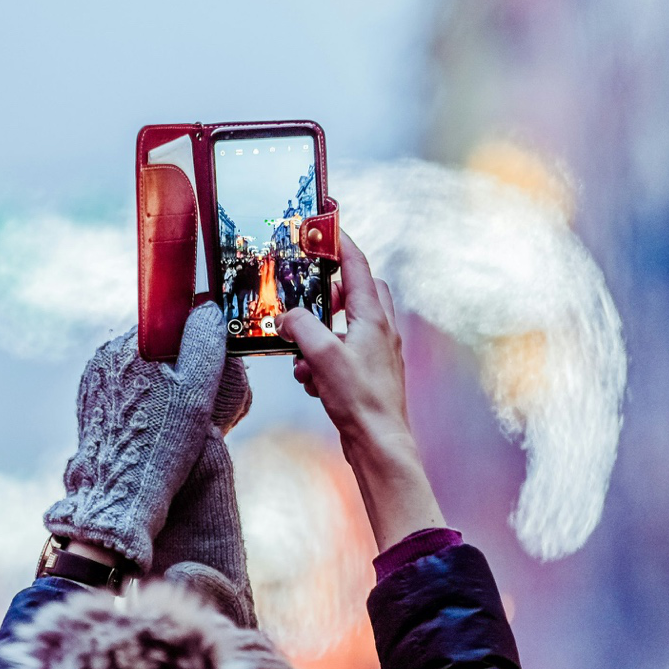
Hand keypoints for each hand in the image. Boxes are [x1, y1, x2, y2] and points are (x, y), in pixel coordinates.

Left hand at [43, 304, 227, 570]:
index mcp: (130, 344)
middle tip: (194, 399)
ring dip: (159, 386)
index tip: (208, 367)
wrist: (121, 494)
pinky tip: (153, 427)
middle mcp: (105, 356)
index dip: (195, 342)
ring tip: (173, 419)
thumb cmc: (163, 442)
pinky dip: (141, 404)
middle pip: (154, 347)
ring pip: (139, 371)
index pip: (171, 322)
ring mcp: (94, 382)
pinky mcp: (89, 406)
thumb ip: (203, 340)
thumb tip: (206, 309)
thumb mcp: (196, 389)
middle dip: (177, 365)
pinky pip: (124, 393)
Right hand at [279, 232, 445, 550]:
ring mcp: (377, 353)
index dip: (340, 242)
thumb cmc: (361, 401)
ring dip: (320, 334)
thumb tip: (287, 317)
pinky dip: (322, 361)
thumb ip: (301, 328)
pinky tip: (309, 379)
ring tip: (302, 351)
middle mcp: (380, 331)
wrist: (380, 445)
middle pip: (357, 292)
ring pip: (346, 326)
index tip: (326, 224)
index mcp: (374, 317)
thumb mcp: (322, 356)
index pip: (357, 266)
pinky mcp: (368, 375)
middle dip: (329, 291)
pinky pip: (341, 355)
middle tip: (306, 294)